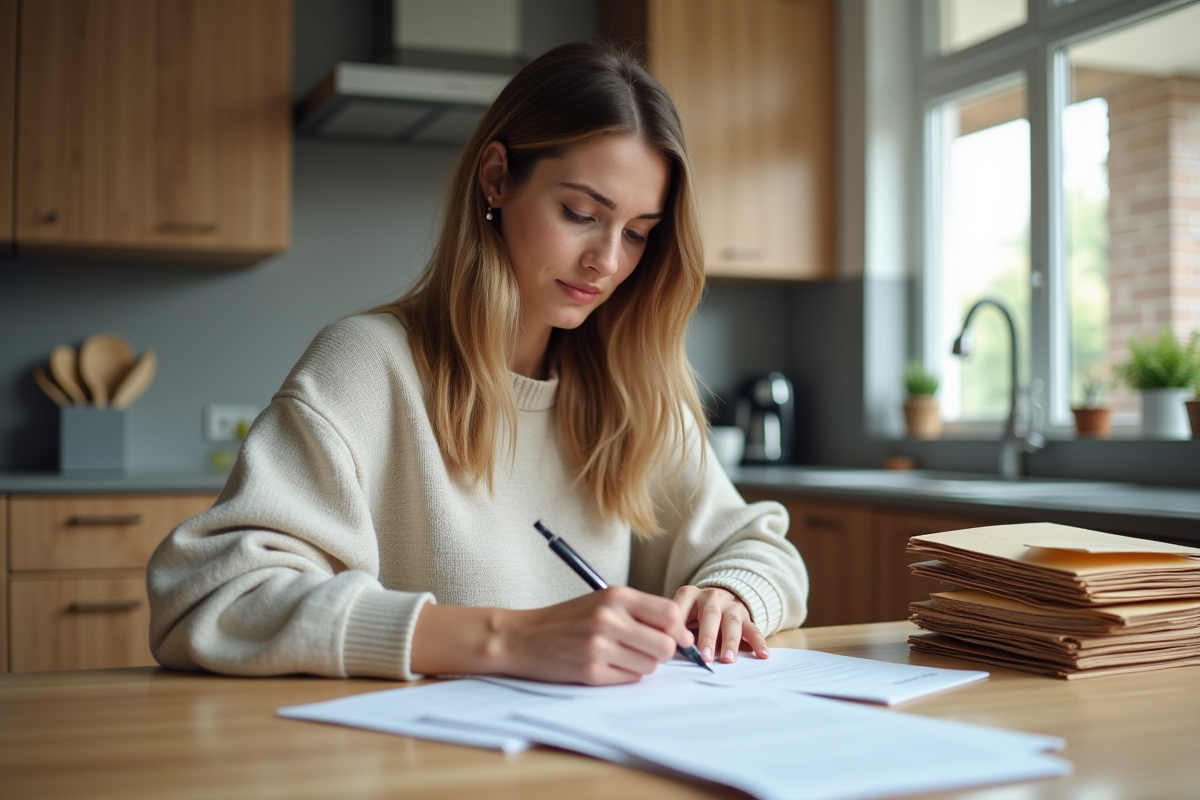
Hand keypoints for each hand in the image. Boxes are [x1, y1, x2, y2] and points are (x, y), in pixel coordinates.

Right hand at [494, 586, 694, 684]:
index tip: (677, 638)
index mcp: (616, 596)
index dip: (679, 630)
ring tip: (618, 655)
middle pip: (666, 645)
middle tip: (645, 649)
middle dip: (662, 652)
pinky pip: (629, 679)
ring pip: (650, 665)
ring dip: (641, 664)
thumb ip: (639, 612)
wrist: (521, 637)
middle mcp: (609, 618)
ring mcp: (599, 646)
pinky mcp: (591, 671)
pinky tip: (604, 665)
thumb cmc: (566, 620)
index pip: (669, 614)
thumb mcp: (601, 602)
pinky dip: (623, 675)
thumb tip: (680, 634)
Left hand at [672, 585, 768, 663]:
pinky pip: (753, 629)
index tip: (678, 645)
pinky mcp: (746, 616)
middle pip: (710, 615)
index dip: (679, 626)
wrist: (719, 597)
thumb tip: (670, 651)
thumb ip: (676, 630)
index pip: (681, 608)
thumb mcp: (681, 614)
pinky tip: (763, 654)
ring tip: (728, 659)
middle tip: (705, 657)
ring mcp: (730, 605)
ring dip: (730, 642)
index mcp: (689, 595)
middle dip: (707, 637)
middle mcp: (710, 596)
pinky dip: (759, 642)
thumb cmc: (693, 614)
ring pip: (731, 623)